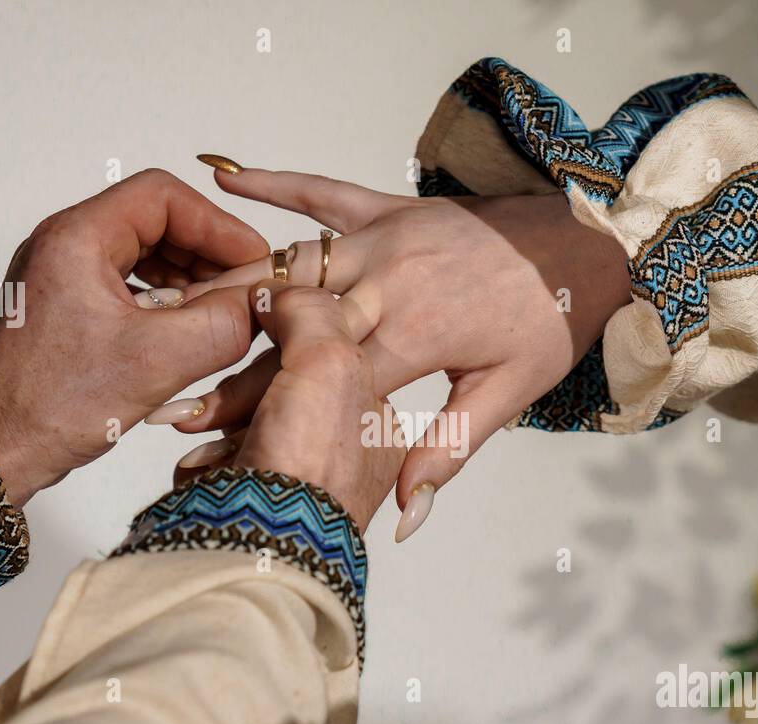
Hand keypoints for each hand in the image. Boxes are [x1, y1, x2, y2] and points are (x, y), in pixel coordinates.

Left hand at [0, 169, 268, 506]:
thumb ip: (220, 325)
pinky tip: (187, 335)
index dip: (217, 226)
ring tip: (220, 314)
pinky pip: (127, 286)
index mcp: (77, 239)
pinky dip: (164, 302)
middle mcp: (64, 247)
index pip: (163, 197)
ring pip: (143, 254)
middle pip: (155, 221)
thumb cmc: (49, 405)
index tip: (252, 260)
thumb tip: (257, 304)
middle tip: (243, 288)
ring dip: (188, 278)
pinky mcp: (66, 309)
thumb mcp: (156, 362)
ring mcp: (63, 278)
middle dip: (207, 253)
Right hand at [156, 166, 628, 536]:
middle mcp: (387, 280)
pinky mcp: (390, 206)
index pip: (321, 385)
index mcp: (413, 333)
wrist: (584, 243)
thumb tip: (407, 515)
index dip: (264, 420)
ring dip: (232, 293)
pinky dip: (274, 182)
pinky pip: (323, 191)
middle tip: (175, 408)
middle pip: (290, 333)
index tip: (213, 450)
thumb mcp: (507, 395)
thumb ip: (448, 451)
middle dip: (232, 374)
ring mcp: (385, 236)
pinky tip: (225, 175)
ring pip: (291, 267)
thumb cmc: (547, 321)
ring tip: (173, 318)